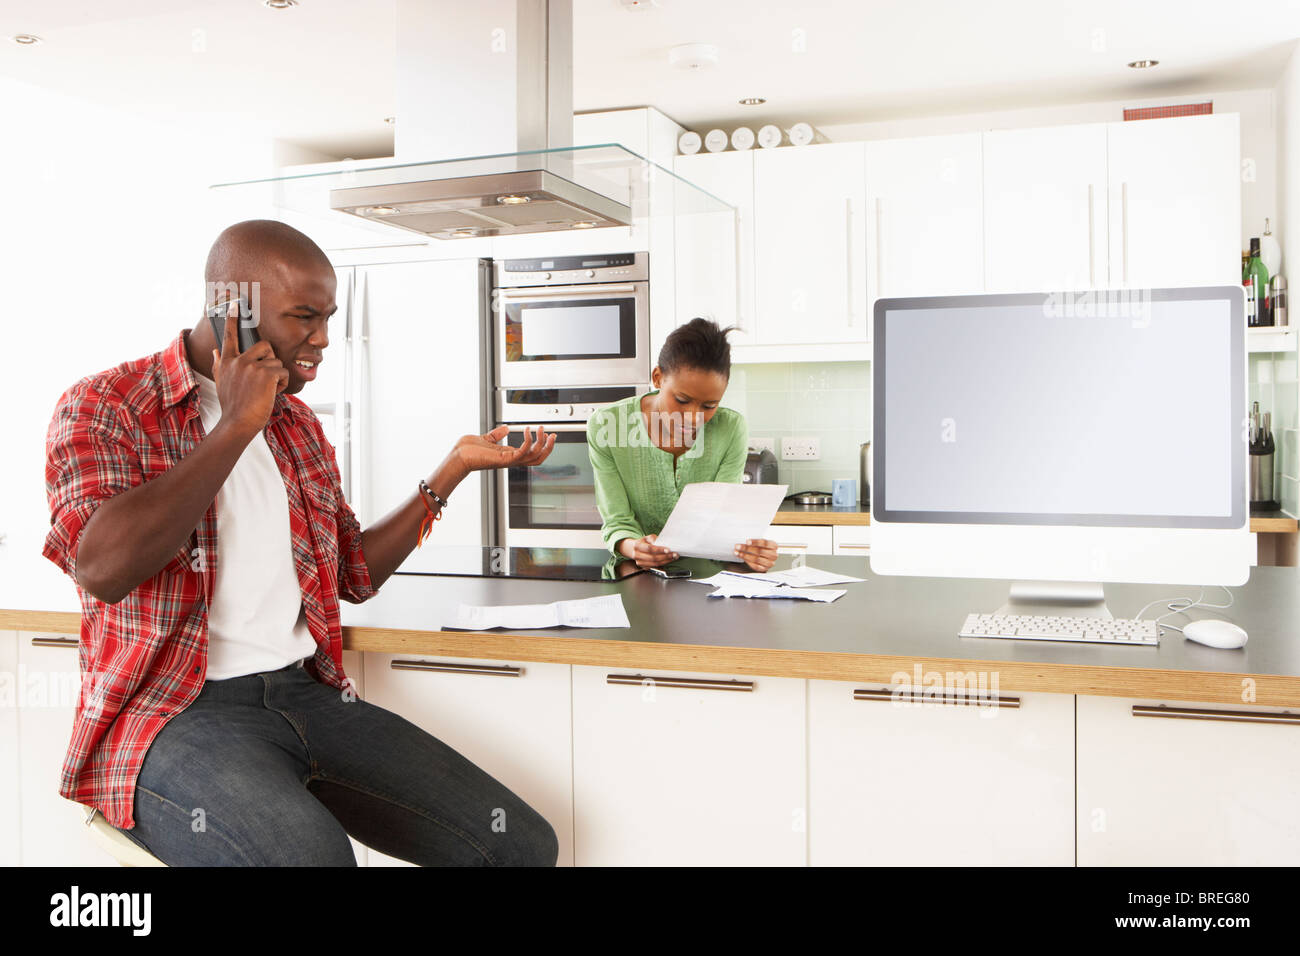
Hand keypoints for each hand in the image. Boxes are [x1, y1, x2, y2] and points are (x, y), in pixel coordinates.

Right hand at [211, 303, 287, 438]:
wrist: (238, 423)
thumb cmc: (233, 405)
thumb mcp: (221, 383)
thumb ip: (219, 364)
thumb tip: (215, 351)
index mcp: (227, 361)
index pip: (230, 336)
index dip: (232, 319)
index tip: (234, 303)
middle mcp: (239, 361)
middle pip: (264, 346)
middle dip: (270, 359)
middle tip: (266, 377)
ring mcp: (252, 366)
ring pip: (276, 361)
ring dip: (277, 376)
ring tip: (266, 390)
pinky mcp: (266, 373)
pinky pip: (283, 372)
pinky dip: (282, 385)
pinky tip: (272, 394)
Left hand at [451, 425, 556, 474]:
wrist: (458, 457)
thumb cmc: (468, 450)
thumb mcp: (486, 439)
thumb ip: (497, 435)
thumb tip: (505, 429)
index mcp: (509, 456)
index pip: (532, 455)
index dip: (542, 446)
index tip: (547, 435)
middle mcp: (511, 460)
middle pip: (538, 459)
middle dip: (549, 447)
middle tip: (552, 434)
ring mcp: (509, 461)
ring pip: (535, 456)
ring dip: (541, 443)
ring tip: (540, 429)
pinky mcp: (504, 459)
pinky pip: (523, 452)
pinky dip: (528, 441)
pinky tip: (527, 430)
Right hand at [619, 534, 677, 567]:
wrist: (633, 549)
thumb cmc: (643, 542)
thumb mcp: (647, 537)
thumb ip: (654, 539)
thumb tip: (662, 542)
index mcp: (637, 545)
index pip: (649, 548)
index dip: (659, 550)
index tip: (668, 550)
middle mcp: (637, 555)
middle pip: (653, 557)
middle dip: (665, 556)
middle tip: (674, 554)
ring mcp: (639, 562)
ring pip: (655, 563)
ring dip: (666, 561)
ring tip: (673, 557)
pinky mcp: (643, 567)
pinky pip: (655, 567)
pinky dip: (663, 564)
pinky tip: (668, 560)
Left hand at [734, 538, 777, 571]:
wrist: (765, 558)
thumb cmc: (762, 548)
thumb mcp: (761, 543)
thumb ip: (755, 542)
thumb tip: (744, 541)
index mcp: (774, 546)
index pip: (765, 543)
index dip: (755, 542)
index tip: (747, 541)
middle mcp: (773, 555)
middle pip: (759, 551)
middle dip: (747, 548)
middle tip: (738, 546)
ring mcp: (770, 563)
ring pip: (756, 559)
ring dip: (745, 555)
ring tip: (737, 552)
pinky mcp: (764, 569)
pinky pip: (755, 566)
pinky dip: (747, 561)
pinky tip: (742, 557)